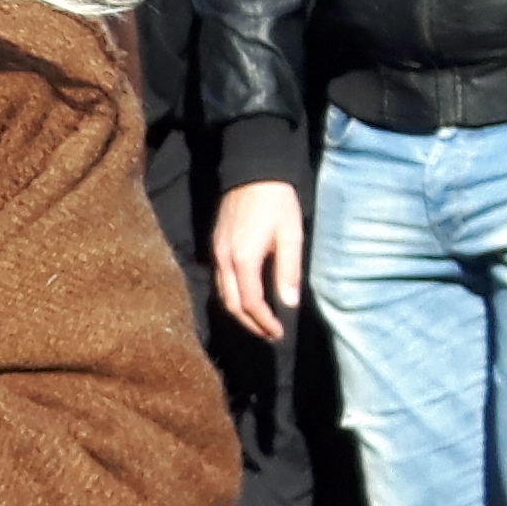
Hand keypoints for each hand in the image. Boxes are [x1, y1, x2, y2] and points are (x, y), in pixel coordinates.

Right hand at [210, 180, 303, 341]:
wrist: (252, 171)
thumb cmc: (276, 201)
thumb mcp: (291, 235)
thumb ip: (288, 271)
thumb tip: (288, 304)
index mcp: (243, 259)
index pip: (250, 303)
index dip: (264, 322)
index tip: (279, 333)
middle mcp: (224, 260)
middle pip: (231, 305)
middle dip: (250, 324)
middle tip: (269, 334)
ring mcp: (216, 252)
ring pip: (222, 294)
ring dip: (240, 313)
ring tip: (260, 321)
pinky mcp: (216, 245)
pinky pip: (220, 280)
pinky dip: (233, 297)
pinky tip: (248, 298)